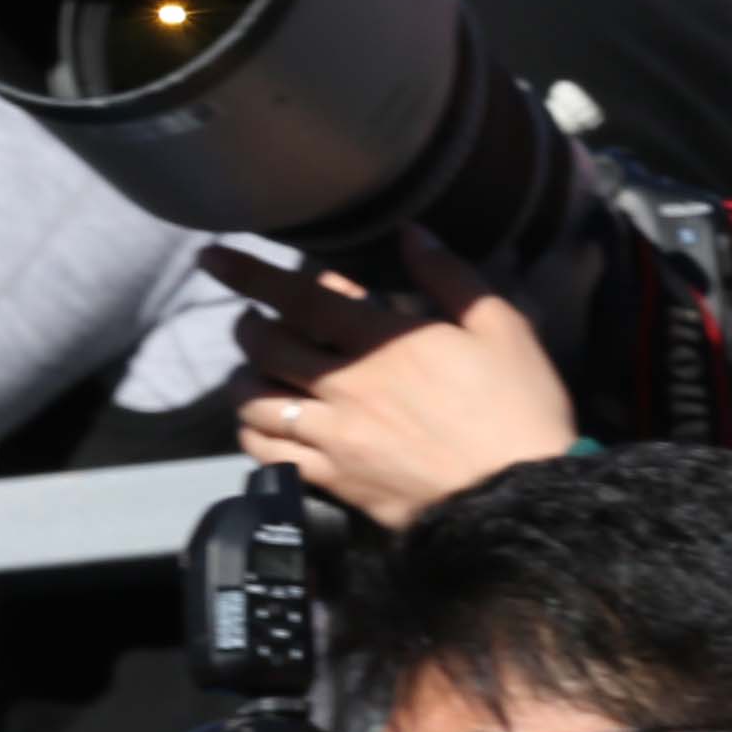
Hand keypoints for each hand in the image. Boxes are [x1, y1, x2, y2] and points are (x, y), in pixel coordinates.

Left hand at [210, 227, 579, 530]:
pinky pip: (272, 455)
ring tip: (254, 374)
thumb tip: (411, 233)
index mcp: (380, 342)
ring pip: (255, 404)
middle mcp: (343, 387)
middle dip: (247, 327)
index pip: (295, 297)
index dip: (248, 274)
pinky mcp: (336, 480)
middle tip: (252, 320)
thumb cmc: (518, 408)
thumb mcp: (502, 328)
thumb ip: (450, 277)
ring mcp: (333, 438)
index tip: (211, 257)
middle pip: (264, 349)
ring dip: (245, 382)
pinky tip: (264, 426)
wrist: (519, 498)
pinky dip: (255, 435)